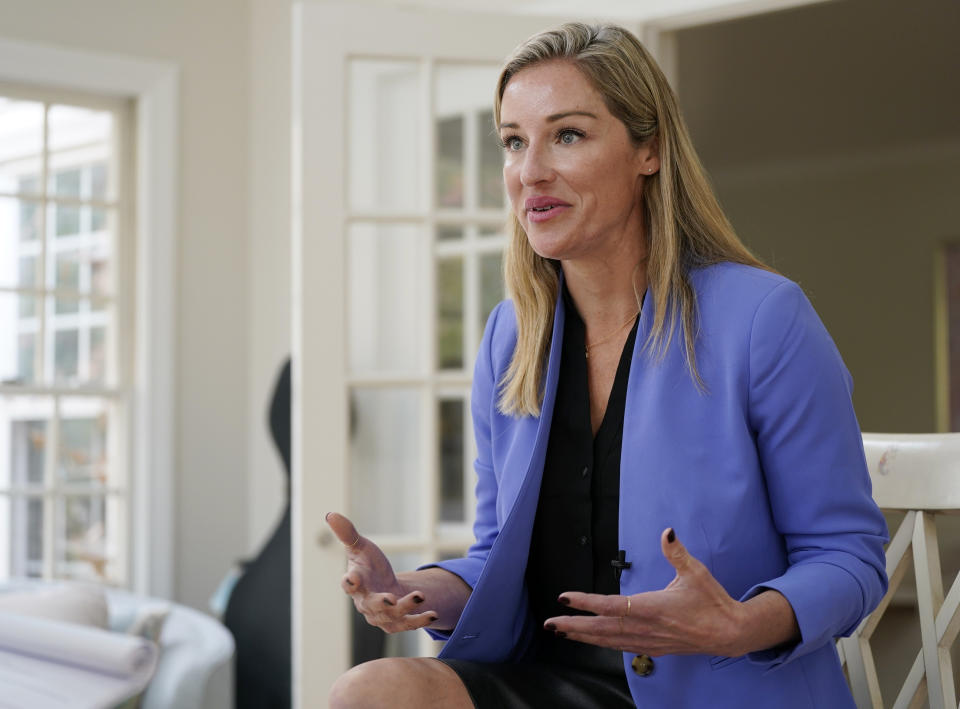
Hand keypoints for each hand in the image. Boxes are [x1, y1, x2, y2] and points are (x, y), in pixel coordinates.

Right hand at [326, 512, 438, 632]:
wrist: (385, 586)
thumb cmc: (369, 566)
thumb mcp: (361, 547)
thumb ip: (348, 534)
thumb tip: (331, 514)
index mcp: (354, 583)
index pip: (347, 584)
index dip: (349, 582)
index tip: (353, 578)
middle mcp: (365, 603)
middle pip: (370, 605)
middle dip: (381, 603)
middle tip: (390, 599)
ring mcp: (381, 615)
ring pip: (391, 616)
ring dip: (406, 607)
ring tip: (420, 596)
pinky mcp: (396, 622)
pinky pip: (407, 624)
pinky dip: (420, 620)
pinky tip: (433, 614)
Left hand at [545, 528, 746, 656]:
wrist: (731, 633)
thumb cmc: (713, 602)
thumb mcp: (695, 572)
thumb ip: (677, 552)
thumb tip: (667, 531)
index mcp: (653, 608)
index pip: (611, 606)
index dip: (586, 602)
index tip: (564, 598)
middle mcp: (647, 627)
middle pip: (602, 629)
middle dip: (574, 626)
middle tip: (550, 623)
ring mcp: (650, 641)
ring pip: (609, 641)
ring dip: (584, 637)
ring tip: (562, 632)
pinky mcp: (655, 648)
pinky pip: (622, 647)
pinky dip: (603, 644)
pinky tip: (592, 641)